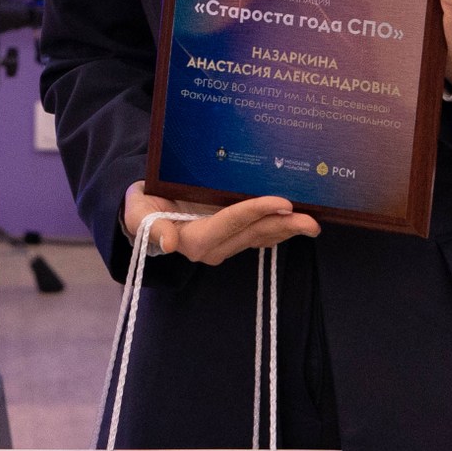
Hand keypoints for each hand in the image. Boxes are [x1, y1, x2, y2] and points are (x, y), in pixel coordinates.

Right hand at [121, 181, 318, 264]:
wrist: (146, 209)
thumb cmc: (142, 206)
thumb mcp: (138, 213)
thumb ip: (150, 227)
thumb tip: (169, 244)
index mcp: (193, 239)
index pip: (229, 224)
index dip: (255, 212)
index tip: (280, 203)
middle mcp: (213, 247)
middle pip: (252, 234)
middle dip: (282, 225)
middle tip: (310, 219)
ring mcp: (226, 243)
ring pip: (261, 236)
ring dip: (287, 230)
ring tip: (312, 222)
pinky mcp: (233, 237)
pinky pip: (260, 234)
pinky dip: (280, 227)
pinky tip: (297, 220)